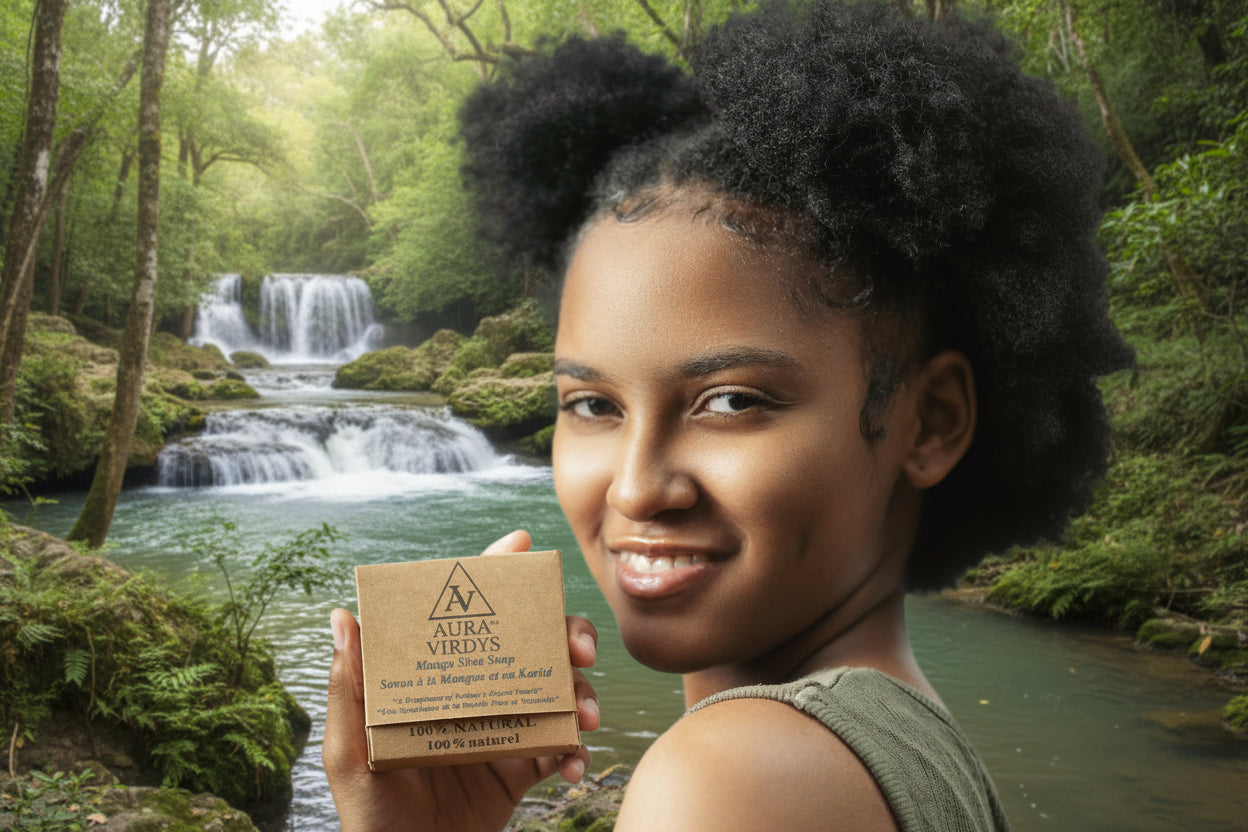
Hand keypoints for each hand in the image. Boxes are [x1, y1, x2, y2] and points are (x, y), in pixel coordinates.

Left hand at [324, 530, 600, 831]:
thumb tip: (342, 616)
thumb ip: (348, 688)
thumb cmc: (369, 816)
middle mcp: (475, 695)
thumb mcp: (348, 753)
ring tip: (586, 715)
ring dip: (583, 693)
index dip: (495, 572)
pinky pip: (563, 749)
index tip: (523, 545)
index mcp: (437, 679)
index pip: (466, 613)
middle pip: (530, 643)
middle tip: (577, 650)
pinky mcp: (523, 770)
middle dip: (565, 633)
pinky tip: (572, 766)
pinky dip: (577, 752)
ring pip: (559, 690)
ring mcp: (503, 730)